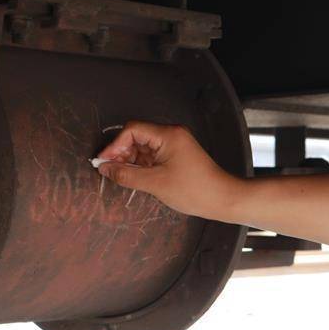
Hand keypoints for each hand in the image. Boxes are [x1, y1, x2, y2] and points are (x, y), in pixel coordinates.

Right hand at [95, 121, 241, 218]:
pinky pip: (153, 155)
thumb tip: (104, 168)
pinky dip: (142, 165)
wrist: (223, 199)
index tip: (105, 162)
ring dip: (131, 161)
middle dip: (122, 153)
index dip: (115, 145)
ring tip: (124, 177)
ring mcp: (176, 145)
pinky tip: (137, 178)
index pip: (132, 130)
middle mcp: (172, 135)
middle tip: (111, 171)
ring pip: (144, 147)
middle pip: (137, 137)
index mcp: (168, 135)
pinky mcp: (178, 156)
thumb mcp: (155, 183)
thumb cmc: (195, 190)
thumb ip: (126, 175)